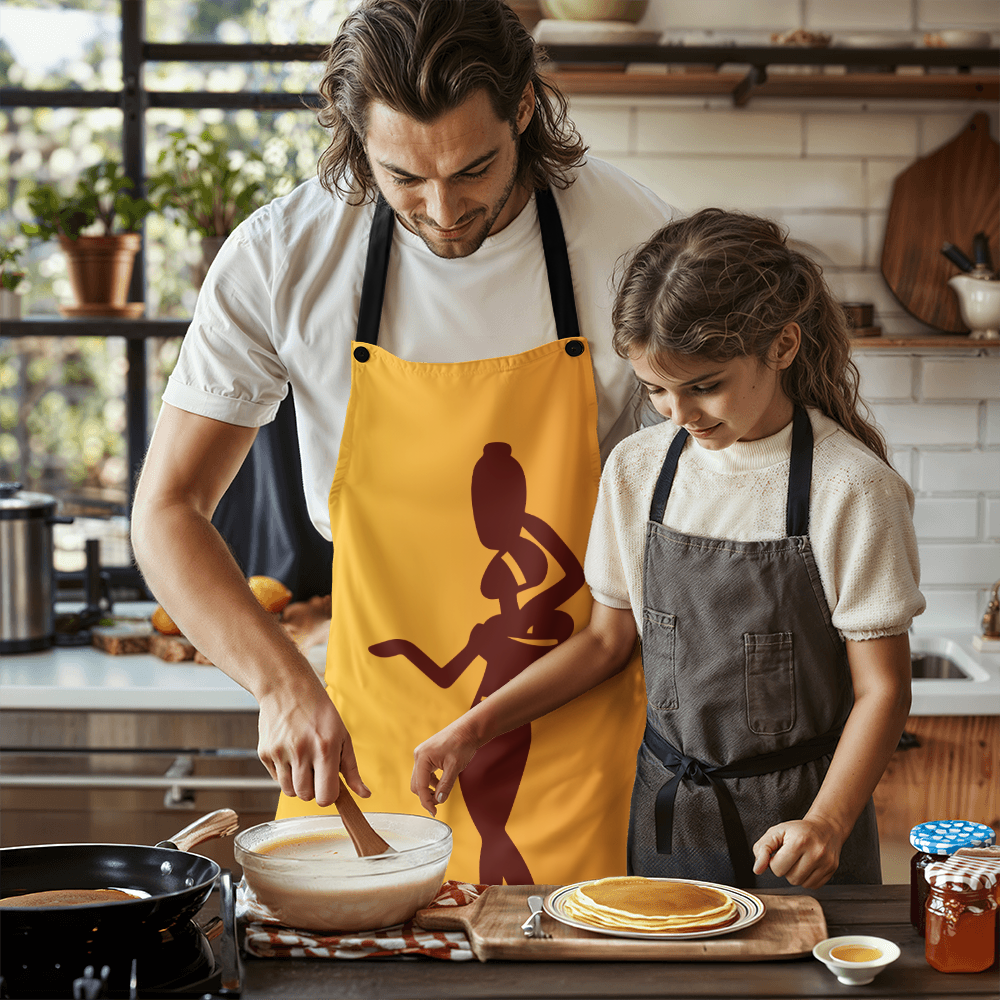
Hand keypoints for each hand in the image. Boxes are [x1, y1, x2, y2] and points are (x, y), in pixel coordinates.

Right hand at [256, 674, 367, 807]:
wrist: (287, 688)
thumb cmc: (319, 711)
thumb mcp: (343, 736)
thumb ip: (352, 769)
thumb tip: (364, 795)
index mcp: (325, 748)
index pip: (326, 796)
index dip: (329, 795)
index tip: (330, 786)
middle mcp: (301, 752)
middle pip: (306, 797)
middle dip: (313, 789)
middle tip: (316, 769)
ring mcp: (280, 753)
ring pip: (289, 792)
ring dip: (298, 783)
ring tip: (303, 761)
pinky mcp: (265, 753)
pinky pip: (276, 779)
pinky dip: (285, 773)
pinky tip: (290, 753)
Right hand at [411, 717, 480, 815]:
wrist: (469, 729)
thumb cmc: (462, 743)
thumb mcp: (455, 767)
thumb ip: (445, 785)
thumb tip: (439, 801)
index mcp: (422, 757)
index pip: (420, 786)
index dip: (427, 801)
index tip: (434, 812)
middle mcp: (419, 755)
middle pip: (416, 784)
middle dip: (426, 796)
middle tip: (438, 805)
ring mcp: (422, 754)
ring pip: (420, 779)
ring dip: (428, 789)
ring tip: (441, 794)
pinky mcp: (427, 754)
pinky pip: (424, 772)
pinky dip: (431, 781)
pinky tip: (441, 784)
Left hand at [752, 816, 843, 887]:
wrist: (825, 827)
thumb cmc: (798, 830)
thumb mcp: (776, 832)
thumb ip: (762, 848)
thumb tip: (757, 869)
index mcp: (799, 841)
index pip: (777, 868)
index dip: (774, 861)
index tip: (780, 852)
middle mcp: (815, 853)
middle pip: (790, 878)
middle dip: (786, 868)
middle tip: (791, 855)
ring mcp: (826, 863)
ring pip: (801, 884)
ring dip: (796, 874)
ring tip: (799, 860)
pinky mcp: (832, 870)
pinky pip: (812, 886)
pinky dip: (807, 878)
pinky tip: (808, 865)